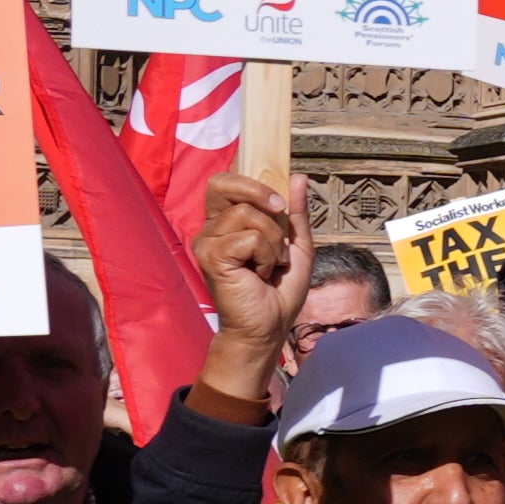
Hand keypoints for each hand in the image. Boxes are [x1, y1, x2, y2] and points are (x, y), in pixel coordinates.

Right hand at [191, 173, 306, 407]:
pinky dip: (265, 255)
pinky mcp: (211, 257)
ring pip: (247, 214)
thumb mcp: (297, 245)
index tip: (279, 203)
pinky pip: (248, 238)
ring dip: (272, 240)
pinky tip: (259, 273)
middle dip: (260, 194)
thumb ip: (296, 213)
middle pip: (222, 184)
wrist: (269, 325)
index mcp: (226, 222)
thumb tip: (297, 177)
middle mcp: (211, 229)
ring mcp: (207, 242)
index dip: (251, 183)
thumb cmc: (279, 289)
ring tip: (269, 263)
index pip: (224, 182)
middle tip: (279, 215)